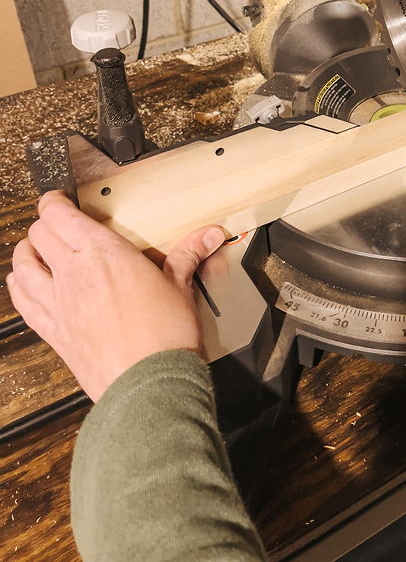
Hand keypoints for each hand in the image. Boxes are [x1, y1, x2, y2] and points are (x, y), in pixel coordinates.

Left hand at [6, 190, 225, 400]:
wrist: (148, 385)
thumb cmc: (164, 338)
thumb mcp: (180, 286)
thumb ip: (188, 255)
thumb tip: (208, 236)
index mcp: (104, 253)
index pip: (60, 215)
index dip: (54, 201)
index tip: (60, 199)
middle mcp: (74, 274)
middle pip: (38, 234)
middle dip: (44, 223)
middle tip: (55, 221)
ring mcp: (58, 304)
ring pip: (21, 266)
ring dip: (25, 252)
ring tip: (33, 248)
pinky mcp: (54, 332)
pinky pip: (22, 303)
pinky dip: (18, 289)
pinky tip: (23, 286)